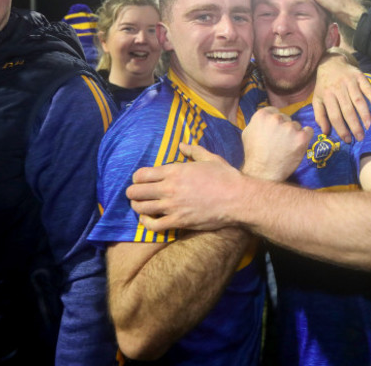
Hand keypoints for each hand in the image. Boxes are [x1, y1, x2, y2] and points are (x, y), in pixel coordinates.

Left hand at [127, 144, 241, 231]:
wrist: (238, 199)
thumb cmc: (226, 177)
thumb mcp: (210, 158)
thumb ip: (193, 150)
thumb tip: (181, 145)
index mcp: (175, 171)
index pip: (142, 174)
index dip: (136, 177)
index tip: (139, 180)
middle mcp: (170, 188)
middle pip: (136, 191)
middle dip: (132, 192)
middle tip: (134, 194)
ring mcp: (173, 206)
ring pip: (141, 208)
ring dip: (137, 207)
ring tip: (139, 206)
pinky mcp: (179, 222)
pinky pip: (154, 225)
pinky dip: (146, 223)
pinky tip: (147, 220)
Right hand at [242, 107, 312, 180]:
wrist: (263, 173)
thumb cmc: (254, 155)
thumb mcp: (247, 133)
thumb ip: (257, 122)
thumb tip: (265, 116)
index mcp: (262, 115)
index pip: (274, 111)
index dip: (275, 122)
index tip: (274, 131)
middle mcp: (276, 118)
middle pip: (286, 118)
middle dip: (284, 128)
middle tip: (280, 142)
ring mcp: (290, 128)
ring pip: (297, 125)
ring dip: (294, 134)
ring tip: (286, 147)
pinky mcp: (301, 137)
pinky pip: (309, 131)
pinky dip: (305, 137)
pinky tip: (298, 145)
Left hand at [314, 54, 370, 141]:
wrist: (330, 63)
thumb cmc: (324, 86)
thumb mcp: (317, 100)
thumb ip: (320, 116)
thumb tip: (326, 132)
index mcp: (326, 96)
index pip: (334, 116)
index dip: (341, 129)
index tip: (347, 139)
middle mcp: (338, 89)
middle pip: (347, 110)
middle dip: (354, 125)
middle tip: (361, 137)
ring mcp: (349, 82)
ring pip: (358, 100)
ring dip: (365, 114)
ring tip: (369, 126)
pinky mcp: (359, 76)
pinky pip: (367, 87)